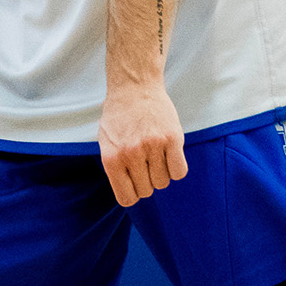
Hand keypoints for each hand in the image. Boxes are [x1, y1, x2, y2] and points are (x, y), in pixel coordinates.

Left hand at [98, 84, 188, 206]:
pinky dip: (176, 167)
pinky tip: (170, 155)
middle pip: (147, 190)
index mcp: (112, 159)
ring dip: (162, 173)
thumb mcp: (105, 143)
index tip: (136, 184)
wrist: (134, 86)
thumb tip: (128, 191)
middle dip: (148, 181)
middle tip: (146, 163)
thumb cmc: (119, 115)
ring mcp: (153, 146)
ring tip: (157, 155)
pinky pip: (179, 171)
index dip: (134, 193)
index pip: (127, 198)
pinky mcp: (172, 138)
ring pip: (164, 182)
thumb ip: (114, 168)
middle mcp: (131, 155)